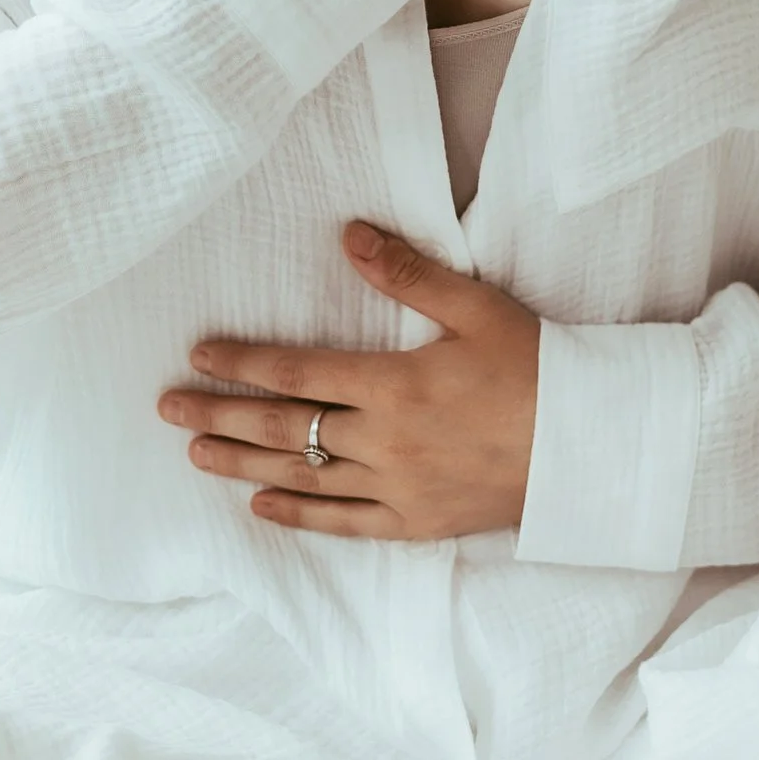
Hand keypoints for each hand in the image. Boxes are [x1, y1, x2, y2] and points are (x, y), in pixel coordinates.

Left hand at [159, 222, 541, 541]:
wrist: (591, 446)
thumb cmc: (538, 368)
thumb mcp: (476, 307)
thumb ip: (406, 274)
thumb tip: (348, 235)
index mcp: (394, 385)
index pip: (296, 372)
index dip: (242, 362)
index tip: (199, 354)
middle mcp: (385, 442)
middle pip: (285, 427)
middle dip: (221, 414)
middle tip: (167, 406)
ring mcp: (397, 489)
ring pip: (304, 476)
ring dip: (243, 463)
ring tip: (195, 452)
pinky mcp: (417, 523)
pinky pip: (344, 524)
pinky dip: (299, 515)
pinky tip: (261, 506)